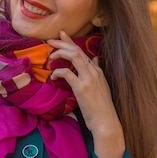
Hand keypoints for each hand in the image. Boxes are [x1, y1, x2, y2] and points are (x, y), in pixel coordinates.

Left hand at [47, 31, 124, 157]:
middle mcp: (94, 72)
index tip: (61, 35)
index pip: (82, 52)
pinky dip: (58, 72)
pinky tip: (53, 77)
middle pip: (76, 50)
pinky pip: (67, 73)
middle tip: (50, 40)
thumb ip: (97, 71)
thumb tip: (95, 59)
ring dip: (60, 53)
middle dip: (62, 43)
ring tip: (50, 56)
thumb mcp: (102, 87)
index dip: (70, 42)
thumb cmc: (102, 108)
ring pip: (73, 56)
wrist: (106, 123)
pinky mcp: (82, 88)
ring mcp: (89, 79)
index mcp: (98, 71)